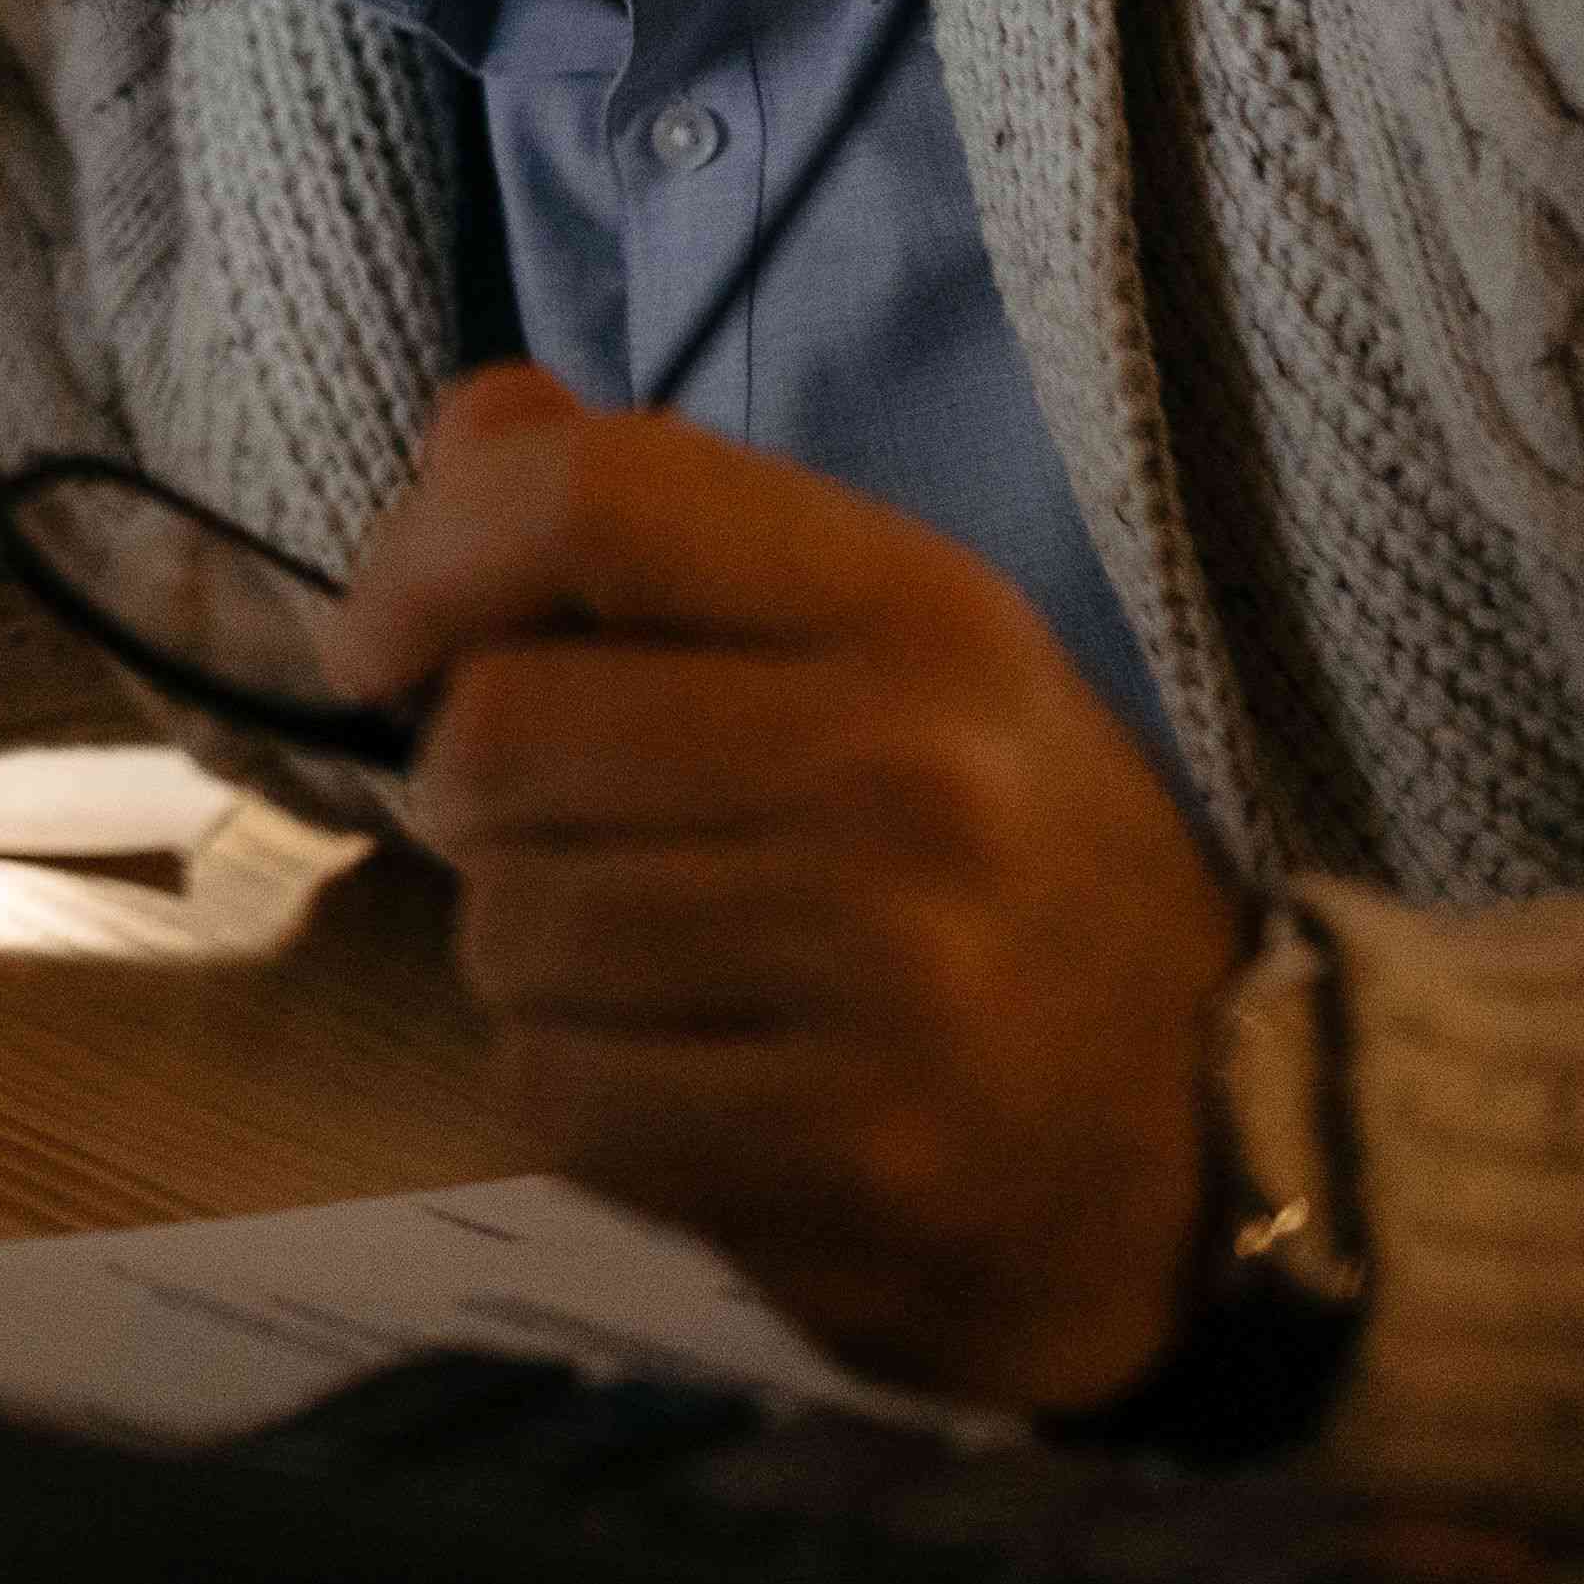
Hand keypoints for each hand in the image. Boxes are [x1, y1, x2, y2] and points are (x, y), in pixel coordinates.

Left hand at [321, 366, 1238, 1412]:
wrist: (1209, 1145)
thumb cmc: (1000, 865)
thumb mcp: (880, 652)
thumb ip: (664, 531)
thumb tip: (473, 424)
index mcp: (920, 609)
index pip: (593, 501)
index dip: (424, 556)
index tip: (375, 640)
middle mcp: (915, 773)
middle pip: (500, 732)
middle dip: (475, 794)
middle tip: (564, 836)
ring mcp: (894, 976)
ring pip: (506, 927)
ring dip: (528, 953)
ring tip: (660, 967)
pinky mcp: (853, 1158)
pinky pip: (554, 1090)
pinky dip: (575, 1089)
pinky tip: (690, 1080)